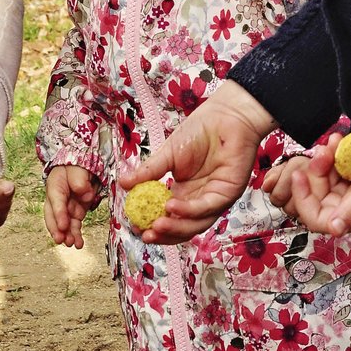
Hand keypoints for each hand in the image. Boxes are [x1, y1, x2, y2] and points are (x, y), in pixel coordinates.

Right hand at [44, 165, 99, 246]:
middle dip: (57, 229)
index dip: (59, 214)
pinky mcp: (75, 213)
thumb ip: (79, 179)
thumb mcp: (77, 168)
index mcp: (55, 185)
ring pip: (64, 224)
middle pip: (53, 215)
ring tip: (73, 244)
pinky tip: (79, 244)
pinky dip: (76, 235)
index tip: (64, 225)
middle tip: (60, 239)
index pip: (56, 200)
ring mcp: (66, 207)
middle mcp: (58, 199)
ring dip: (67, 235)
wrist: (79, 167)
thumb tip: (85, 193)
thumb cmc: (76, 166)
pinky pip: (74, 226)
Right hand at [119, 80, 274, 242]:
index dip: (152, 226)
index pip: (168, 217)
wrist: (226, 116)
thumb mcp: (167, 154)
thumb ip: (148, 172)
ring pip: (195, 224)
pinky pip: (206, 207)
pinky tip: (170, 205)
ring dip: (175, 228)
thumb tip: (122, 183)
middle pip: (182, 228)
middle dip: (163, 235)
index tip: (134, 226)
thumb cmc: (199, 131)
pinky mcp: (228, 194)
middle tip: (144, 234)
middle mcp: (199, 200)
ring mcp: (214, 199)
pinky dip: (188, 210)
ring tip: (154, 225)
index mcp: (184, 192)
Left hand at [278, 107, 350, 235]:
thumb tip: (334, 230)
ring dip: (325, 161)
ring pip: (327, 181)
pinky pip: (337, 169)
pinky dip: (335, 155)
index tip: (299, 175)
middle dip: (317, 173)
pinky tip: (339, 139)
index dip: (305, 199)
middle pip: (320, 198)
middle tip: (324, 150)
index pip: (320, 220)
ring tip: (334, 141)